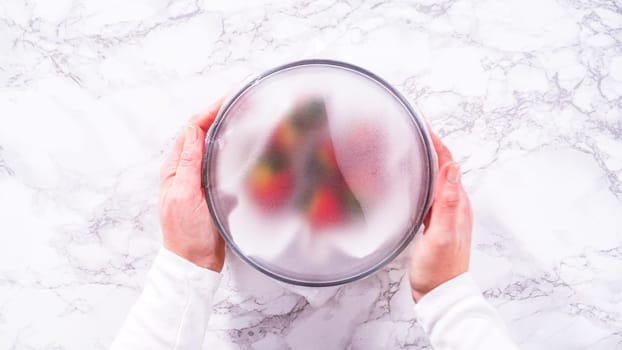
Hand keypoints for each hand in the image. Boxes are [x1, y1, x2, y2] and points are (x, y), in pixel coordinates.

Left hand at [159, 100, 224, 271]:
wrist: (195, 263)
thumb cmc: (187, 234)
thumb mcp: (185, 196)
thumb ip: (189, 164)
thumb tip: (194, 132)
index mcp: (175, 169)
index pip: (191, 130)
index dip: (209, 112)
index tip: (228, 99)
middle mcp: (184, 170)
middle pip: (199, 133)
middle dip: (216, 114)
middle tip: (238, 101)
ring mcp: (196, 180)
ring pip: (209, 147)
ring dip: (222, 129)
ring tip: (241, 116)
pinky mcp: (209, 190)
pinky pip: (217, 163)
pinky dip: (228, 150)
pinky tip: (240, 148)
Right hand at [409, 129, 472, 301]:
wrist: (439, 295)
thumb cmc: (438, 269)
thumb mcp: (441, 235)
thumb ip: (447, 202)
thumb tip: (453, 167)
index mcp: (457, 205)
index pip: (448, 164)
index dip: (436, 142)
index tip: (422, 124)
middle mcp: (454, 206)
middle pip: (443, 167)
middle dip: (430, 146)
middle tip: (412, 129)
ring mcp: (445, 215)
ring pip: (436, 179)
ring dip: (426, 161)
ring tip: (409, 146)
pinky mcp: (435, 223)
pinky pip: (430, 193)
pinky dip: (421, 179)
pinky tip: (410, 180)